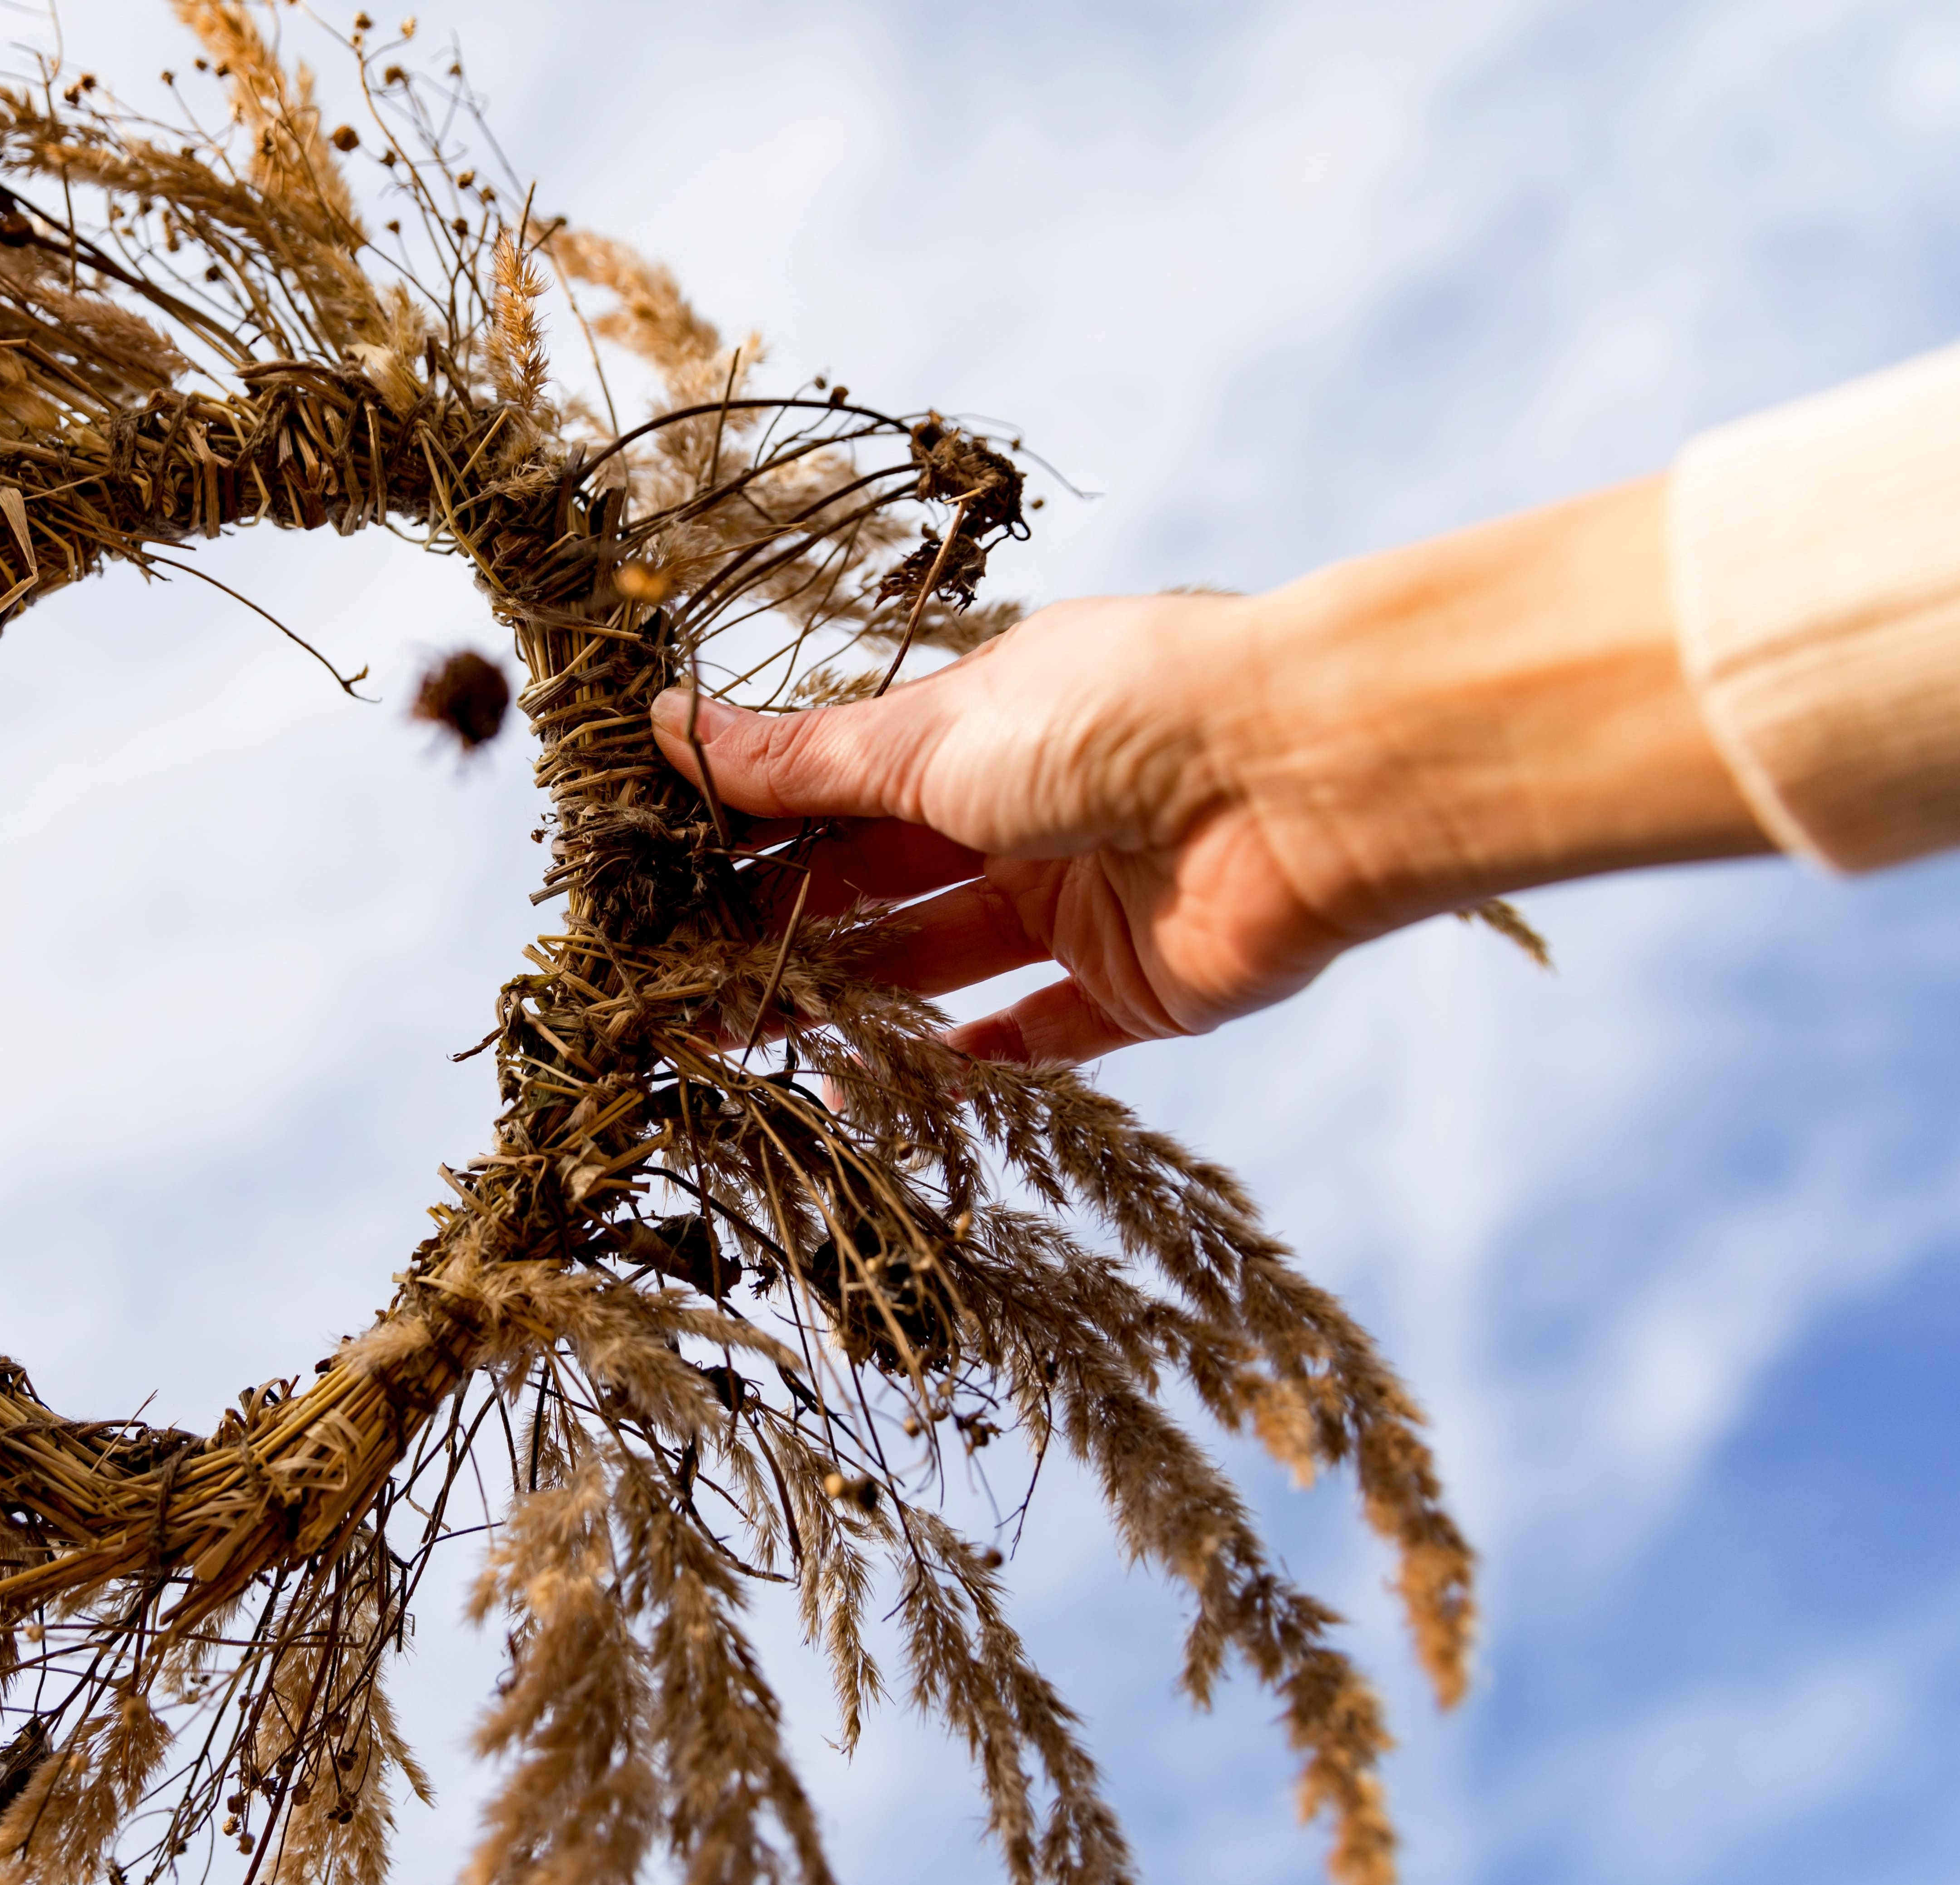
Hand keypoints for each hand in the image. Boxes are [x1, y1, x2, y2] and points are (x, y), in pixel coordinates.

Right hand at [654, 477, 1770, 1063]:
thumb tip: (673, 723)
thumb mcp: (930, 733)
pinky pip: (1034, 1040)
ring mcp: (1077, 903)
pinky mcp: (1135, 990)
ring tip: (730, 1041)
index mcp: (975, 730)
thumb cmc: (1114, 715)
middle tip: (671, 987)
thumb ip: (803, 758)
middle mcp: (1023, 812)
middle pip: (872, 886)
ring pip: (931, 965)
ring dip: (837, 1002)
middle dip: (772, 930)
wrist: (1302, 776)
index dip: (749, 835)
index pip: (836, 792)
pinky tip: (867, 1094)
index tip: (657, 884)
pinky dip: (958, 1069)